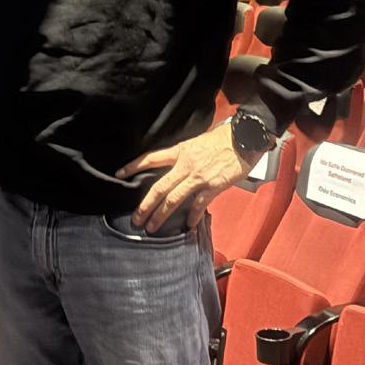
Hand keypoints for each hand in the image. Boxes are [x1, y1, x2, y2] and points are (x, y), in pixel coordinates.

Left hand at [116, 122, 261, 232]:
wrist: (245, 137)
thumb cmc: (224, 138)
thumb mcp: (198, 142)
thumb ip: (186, 155)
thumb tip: (179, 165)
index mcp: (180, 152)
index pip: (151, 158)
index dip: (134, 166)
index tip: (120, 173)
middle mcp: (185, 165)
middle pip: (158, 187)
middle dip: (145, 205)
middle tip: (136, 219)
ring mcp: (198, 177)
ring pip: (173, 199)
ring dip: (161, 215)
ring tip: (152, 227)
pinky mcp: (213, 186)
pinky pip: (198, 205)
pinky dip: (192, 216)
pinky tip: (188, 225)